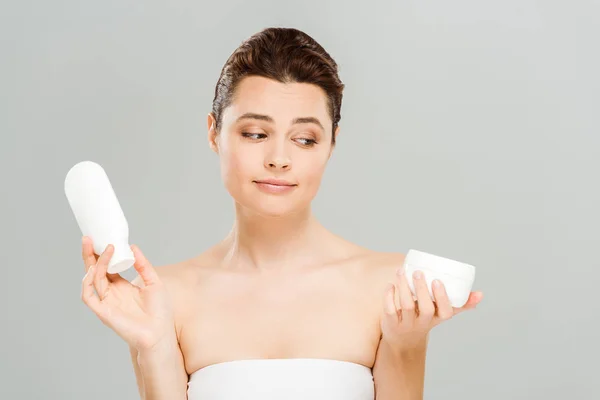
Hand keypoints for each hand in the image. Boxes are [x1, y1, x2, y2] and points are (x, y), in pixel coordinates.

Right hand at [80, 236, 174, 350]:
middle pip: (95, 271)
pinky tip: (94, 270)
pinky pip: (88, 297)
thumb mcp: (154, 282)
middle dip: (90, 255)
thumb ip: (143, 265)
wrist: (161, 333)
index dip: (102, 254)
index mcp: (121, 287)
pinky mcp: (103, 312)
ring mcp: (106, 302)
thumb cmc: (159, 311)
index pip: (107, 267)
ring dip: (95, 264)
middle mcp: (111, 293)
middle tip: (88, 238)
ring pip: (92, 280)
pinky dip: (87, 283)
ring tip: (104, 249)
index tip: (102, 238)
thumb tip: (133, 247)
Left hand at [381, 266, 482, 351]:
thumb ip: (459, 303)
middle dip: (422, 289)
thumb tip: (480, 294)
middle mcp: (423, 323)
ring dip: (403, 287)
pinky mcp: (391, 323)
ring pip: (406, 306)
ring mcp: (407, 324)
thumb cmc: (425, 319)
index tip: (437, 281)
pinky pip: (390, 310)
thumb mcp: (442, 314)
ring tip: (401, 271)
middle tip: (418, 272)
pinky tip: (390, 285)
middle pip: (425, 308)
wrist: (403, 341)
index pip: (445, 312)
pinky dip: (389, 296)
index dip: (442, 297)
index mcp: (437, 318)